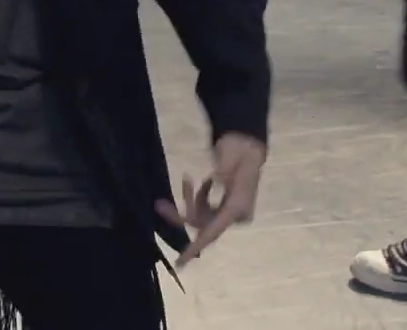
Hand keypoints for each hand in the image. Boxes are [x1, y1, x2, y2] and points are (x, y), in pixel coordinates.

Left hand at [155, 132, 264, 268]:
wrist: (247, 144)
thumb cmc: (239, 149)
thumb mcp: (232, 155)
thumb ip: (226, 169)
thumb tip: (218, 181)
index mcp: (238, 207)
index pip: (213, 231)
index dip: (195, 246)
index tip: (180, 262)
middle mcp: (235, 214)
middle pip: (202, 224)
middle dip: (182, 214)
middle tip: (160, 205)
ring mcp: (229, 210)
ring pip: (201, 216)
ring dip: (191, 200)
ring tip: (187, 179)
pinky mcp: (225, 205)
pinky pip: (206, 208)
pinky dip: (199, 197)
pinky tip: (206, 181)